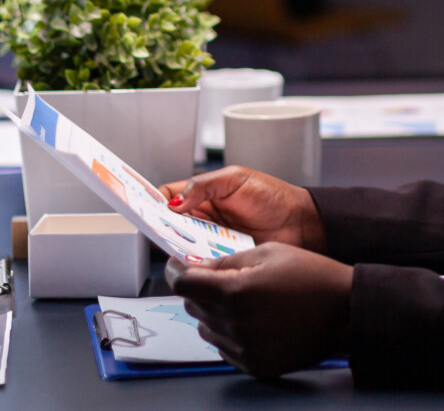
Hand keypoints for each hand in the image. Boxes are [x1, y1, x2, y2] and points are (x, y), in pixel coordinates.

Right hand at [161, 166, 325, 250]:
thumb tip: (174, 200)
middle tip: (158, 228)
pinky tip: (197, 261)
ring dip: (178, 246)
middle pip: (169, 225)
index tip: (141, 207)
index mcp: (203, 195)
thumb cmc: (273, 197)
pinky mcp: (221, 261)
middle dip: (161, 227)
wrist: (302, 224)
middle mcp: (202, 220)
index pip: (167, 197)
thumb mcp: (236, 179)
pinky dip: (196, 264)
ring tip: (179, 243)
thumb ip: (204, 186)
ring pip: (182, 246)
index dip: (152, 202)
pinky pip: (201, 264)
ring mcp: (211, 241)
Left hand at [173, 243, 351, 379]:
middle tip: (221, 278)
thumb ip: (226, 261)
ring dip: (214, 312)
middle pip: (192, 306)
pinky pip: (225, 349)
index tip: (178, 266)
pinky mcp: (254, 365)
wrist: (345, 311)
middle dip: (199, 289)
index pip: (183, 283)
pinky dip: (230, 334)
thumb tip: (197, 267)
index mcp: (235, 292)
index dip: (177, 271)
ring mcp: (244, 349)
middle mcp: (235, 325)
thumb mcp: (267, 252)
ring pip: (206, 329)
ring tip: (244, 300)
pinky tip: (254, 320)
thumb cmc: (312, 276)